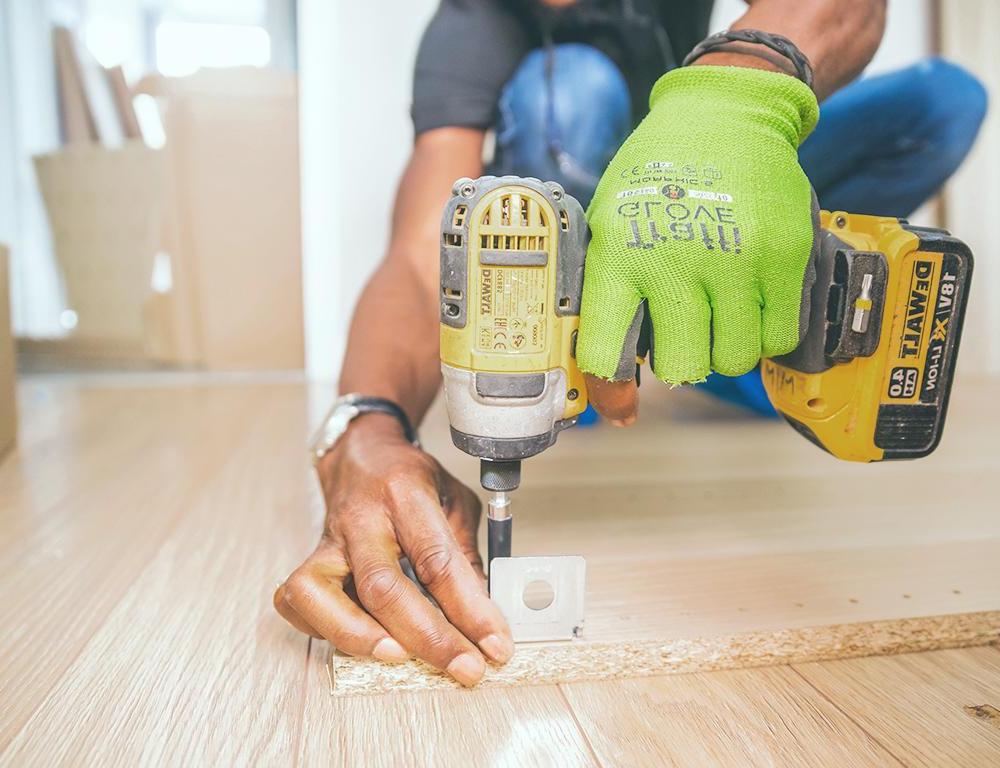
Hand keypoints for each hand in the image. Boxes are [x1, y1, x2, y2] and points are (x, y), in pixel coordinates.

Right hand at [273, 414, 512, 685]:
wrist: (361, 455)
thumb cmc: (410, 480)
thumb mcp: (455, 500)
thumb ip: (466, 554)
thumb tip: (482, 615)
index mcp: (405, 494)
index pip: (437, 560)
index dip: (470, 609)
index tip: (495, 644)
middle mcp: (361, 518)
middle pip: (383, 586)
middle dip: (427, 637)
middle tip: (464, 667)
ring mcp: (328, 541)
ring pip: (321, 595)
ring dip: (360, 637)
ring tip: (400, 657)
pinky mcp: (309, 560)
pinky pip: (298, 602)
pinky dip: (323, 629)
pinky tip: (358, 638)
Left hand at [577, 65, 819, 420]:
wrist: (727, 115)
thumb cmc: (659, 177)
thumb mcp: (611, 225)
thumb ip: (608, 294)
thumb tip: (609, 377)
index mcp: (619, 255)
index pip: (605, 352)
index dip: (610, 389)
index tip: (619, 401)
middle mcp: (676, 261)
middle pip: (681, 369)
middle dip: (681, 362)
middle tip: (683, 335)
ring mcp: (736, 261)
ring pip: (732, 360)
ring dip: (724, 347)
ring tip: (718, 311)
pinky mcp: (785, 258)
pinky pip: (778, 338)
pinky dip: (764, 333)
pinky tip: (750, 302)